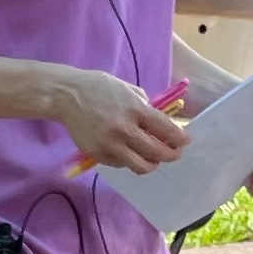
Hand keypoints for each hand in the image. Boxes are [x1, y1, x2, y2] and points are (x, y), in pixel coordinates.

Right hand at [51, 70, 185, 173]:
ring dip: (151, 165)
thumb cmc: (99, 88)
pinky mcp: (97, 154)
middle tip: (174, 155)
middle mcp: (125, 129)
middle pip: (156, 152)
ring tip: (153, 161)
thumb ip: (144, 106)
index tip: (185, 142)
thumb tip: (158, 122)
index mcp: (136, 109)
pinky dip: (128, 161)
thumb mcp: (127, 89)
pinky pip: (120, 164)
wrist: (67, 95)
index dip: (179, 138)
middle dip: (170, 155)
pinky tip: (129, 154)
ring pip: (140, 166)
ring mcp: (110, 144)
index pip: (166, 129)